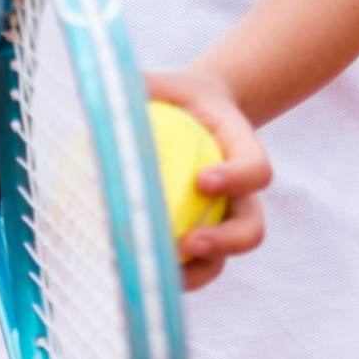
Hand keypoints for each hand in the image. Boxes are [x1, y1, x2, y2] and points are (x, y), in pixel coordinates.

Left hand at [146, 70, 272, 290]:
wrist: (194, 113)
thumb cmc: (175, 96)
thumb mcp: (164, 83)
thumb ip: (140, 85)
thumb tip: (103, 94)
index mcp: (242, 150)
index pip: (255, 169)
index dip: (237, 179)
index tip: (203, 180)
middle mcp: (240, 194)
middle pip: (250, 228)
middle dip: (225, 240)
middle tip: (190, 241)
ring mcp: (223, 220)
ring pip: (223, 258)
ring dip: (199, 271)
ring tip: (161, 273)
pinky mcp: (201, 238)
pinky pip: (194, 265)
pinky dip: (172, 275)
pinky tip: (136, 272)